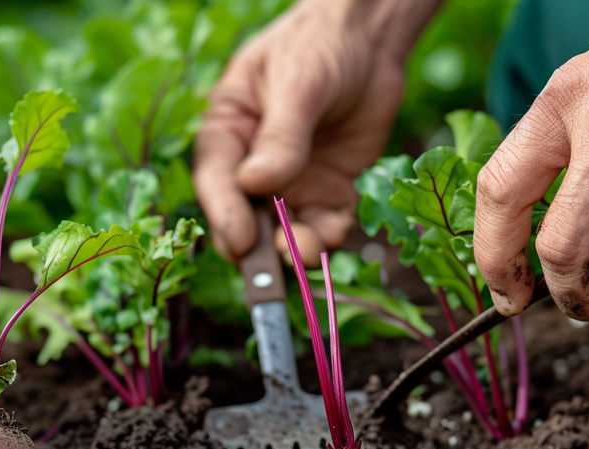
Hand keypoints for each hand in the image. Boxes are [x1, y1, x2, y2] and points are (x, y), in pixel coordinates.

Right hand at [194, 0, 438, 264]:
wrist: (371, 39)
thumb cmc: (319, 46)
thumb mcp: (297, 83)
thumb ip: (281, 135)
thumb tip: (257, 183)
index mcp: (229, 132)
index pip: (217, 179)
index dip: (225, 214)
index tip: (240, 241)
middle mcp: (255, 166)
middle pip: (247, 217)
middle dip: (258, 246)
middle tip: (272, 269)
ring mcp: (294, 183)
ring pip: (287, 229)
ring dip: (296, 247)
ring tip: (308, 254)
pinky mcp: (331, 192)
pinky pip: (328, 225)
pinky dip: (331, 237)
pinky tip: (337, 233)